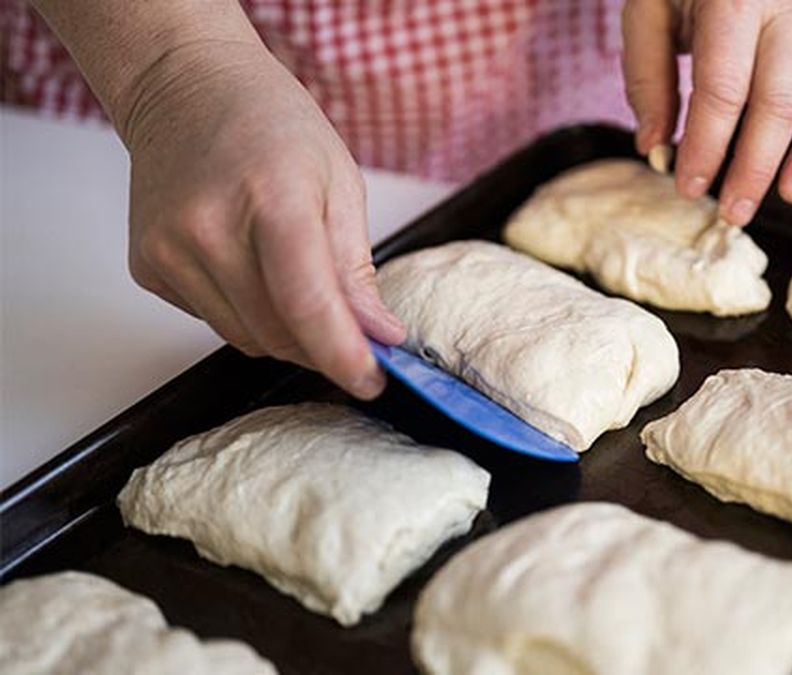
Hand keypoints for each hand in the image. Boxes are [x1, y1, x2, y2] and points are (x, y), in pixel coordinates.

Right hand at [122, 41, 404, 398]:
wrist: (186, 87)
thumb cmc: (272, 124)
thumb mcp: (339, 182)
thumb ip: (356, 268)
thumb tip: (379, 336)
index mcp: (272, 200)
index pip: (307, 305)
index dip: (343, 356)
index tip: (372, 381)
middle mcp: (207, 228)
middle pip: (277, 333)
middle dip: (321, 345)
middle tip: (350, 329)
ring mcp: (168, 250)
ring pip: (245, 338)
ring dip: (284, 332)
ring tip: (294, 280)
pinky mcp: (147, 266)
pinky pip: (212, 321)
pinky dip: (244, 312)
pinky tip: (247, 264)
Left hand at [622, 0, 791, 224]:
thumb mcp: (650, 9)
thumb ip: (648, 77)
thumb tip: (654, 146)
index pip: (724, 87)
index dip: (707, 145)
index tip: (689, 186)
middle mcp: (791, 5)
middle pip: (782, 100)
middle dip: (757, 166)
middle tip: (735, 211)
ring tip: (791, 193)